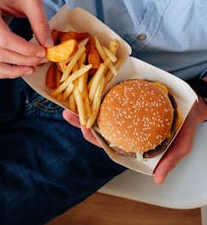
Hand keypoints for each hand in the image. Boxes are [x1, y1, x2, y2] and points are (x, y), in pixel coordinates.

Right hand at [0, 0, 51, 78]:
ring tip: (32, 69)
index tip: (44, 52)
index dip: (25, 49)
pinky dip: (4, 71)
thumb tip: (48, 45)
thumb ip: (40, 23)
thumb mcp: (32, 1)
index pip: (5, 39)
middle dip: (24, 60)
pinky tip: (20, 70)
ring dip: (13, 71)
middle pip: (0, 53)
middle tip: (43, 60)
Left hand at [63, 93, 206, 184]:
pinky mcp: (130, 92)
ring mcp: (127, 107)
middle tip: (69, 114)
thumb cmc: (185, 122)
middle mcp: (127, 123)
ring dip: (86, 104)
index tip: (85, 130)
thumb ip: (169, 160)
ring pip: (103, 108)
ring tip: (71, 98)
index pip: (110, 141)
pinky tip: (90, 85)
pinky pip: (113, 92)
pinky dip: (101, 89)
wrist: (194, 101)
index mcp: (134, 138)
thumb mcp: (181, 144)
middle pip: (101, 124)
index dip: (95, 137)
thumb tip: (158, 178)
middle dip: (82, 119)